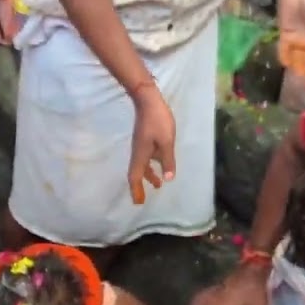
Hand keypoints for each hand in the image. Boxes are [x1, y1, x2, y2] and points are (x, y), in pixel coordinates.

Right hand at [128, 85, 175, 204]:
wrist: (147, 101)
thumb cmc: (157, 121)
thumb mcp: (166, 142)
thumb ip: (167, 161)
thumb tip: (168, 180)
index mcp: (141, 156)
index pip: (135, 177)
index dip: (136, 190)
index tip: (138, 202)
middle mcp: (138, 153)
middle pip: (137, 174)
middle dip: (140, 186)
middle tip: (144, 197)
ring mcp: (140, 146)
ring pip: (142, 166)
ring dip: (148, 175)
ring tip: (158, 183)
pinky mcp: (144, 140)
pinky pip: (145, 158)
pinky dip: (150, 166)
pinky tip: (159, 163)